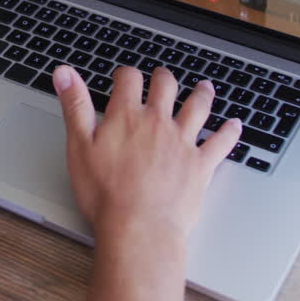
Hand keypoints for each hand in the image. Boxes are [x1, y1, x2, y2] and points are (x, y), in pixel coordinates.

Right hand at [53, 65, 242, 244]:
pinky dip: (229, 132)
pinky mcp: (201, 165)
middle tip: (162, 76)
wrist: (138, 228)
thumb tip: (64, 72)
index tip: (123, 76)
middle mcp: (158, 122)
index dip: (125, 74)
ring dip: (202, 94)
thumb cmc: (105, 194)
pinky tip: (235, 124)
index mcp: (127, 116)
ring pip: (198, 107)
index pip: (129, 80)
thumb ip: (74, 106)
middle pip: (166, 87)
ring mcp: (183, 142)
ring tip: (204, 87)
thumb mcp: (78, 146)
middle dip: (163, 78)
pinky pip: (221, 142)